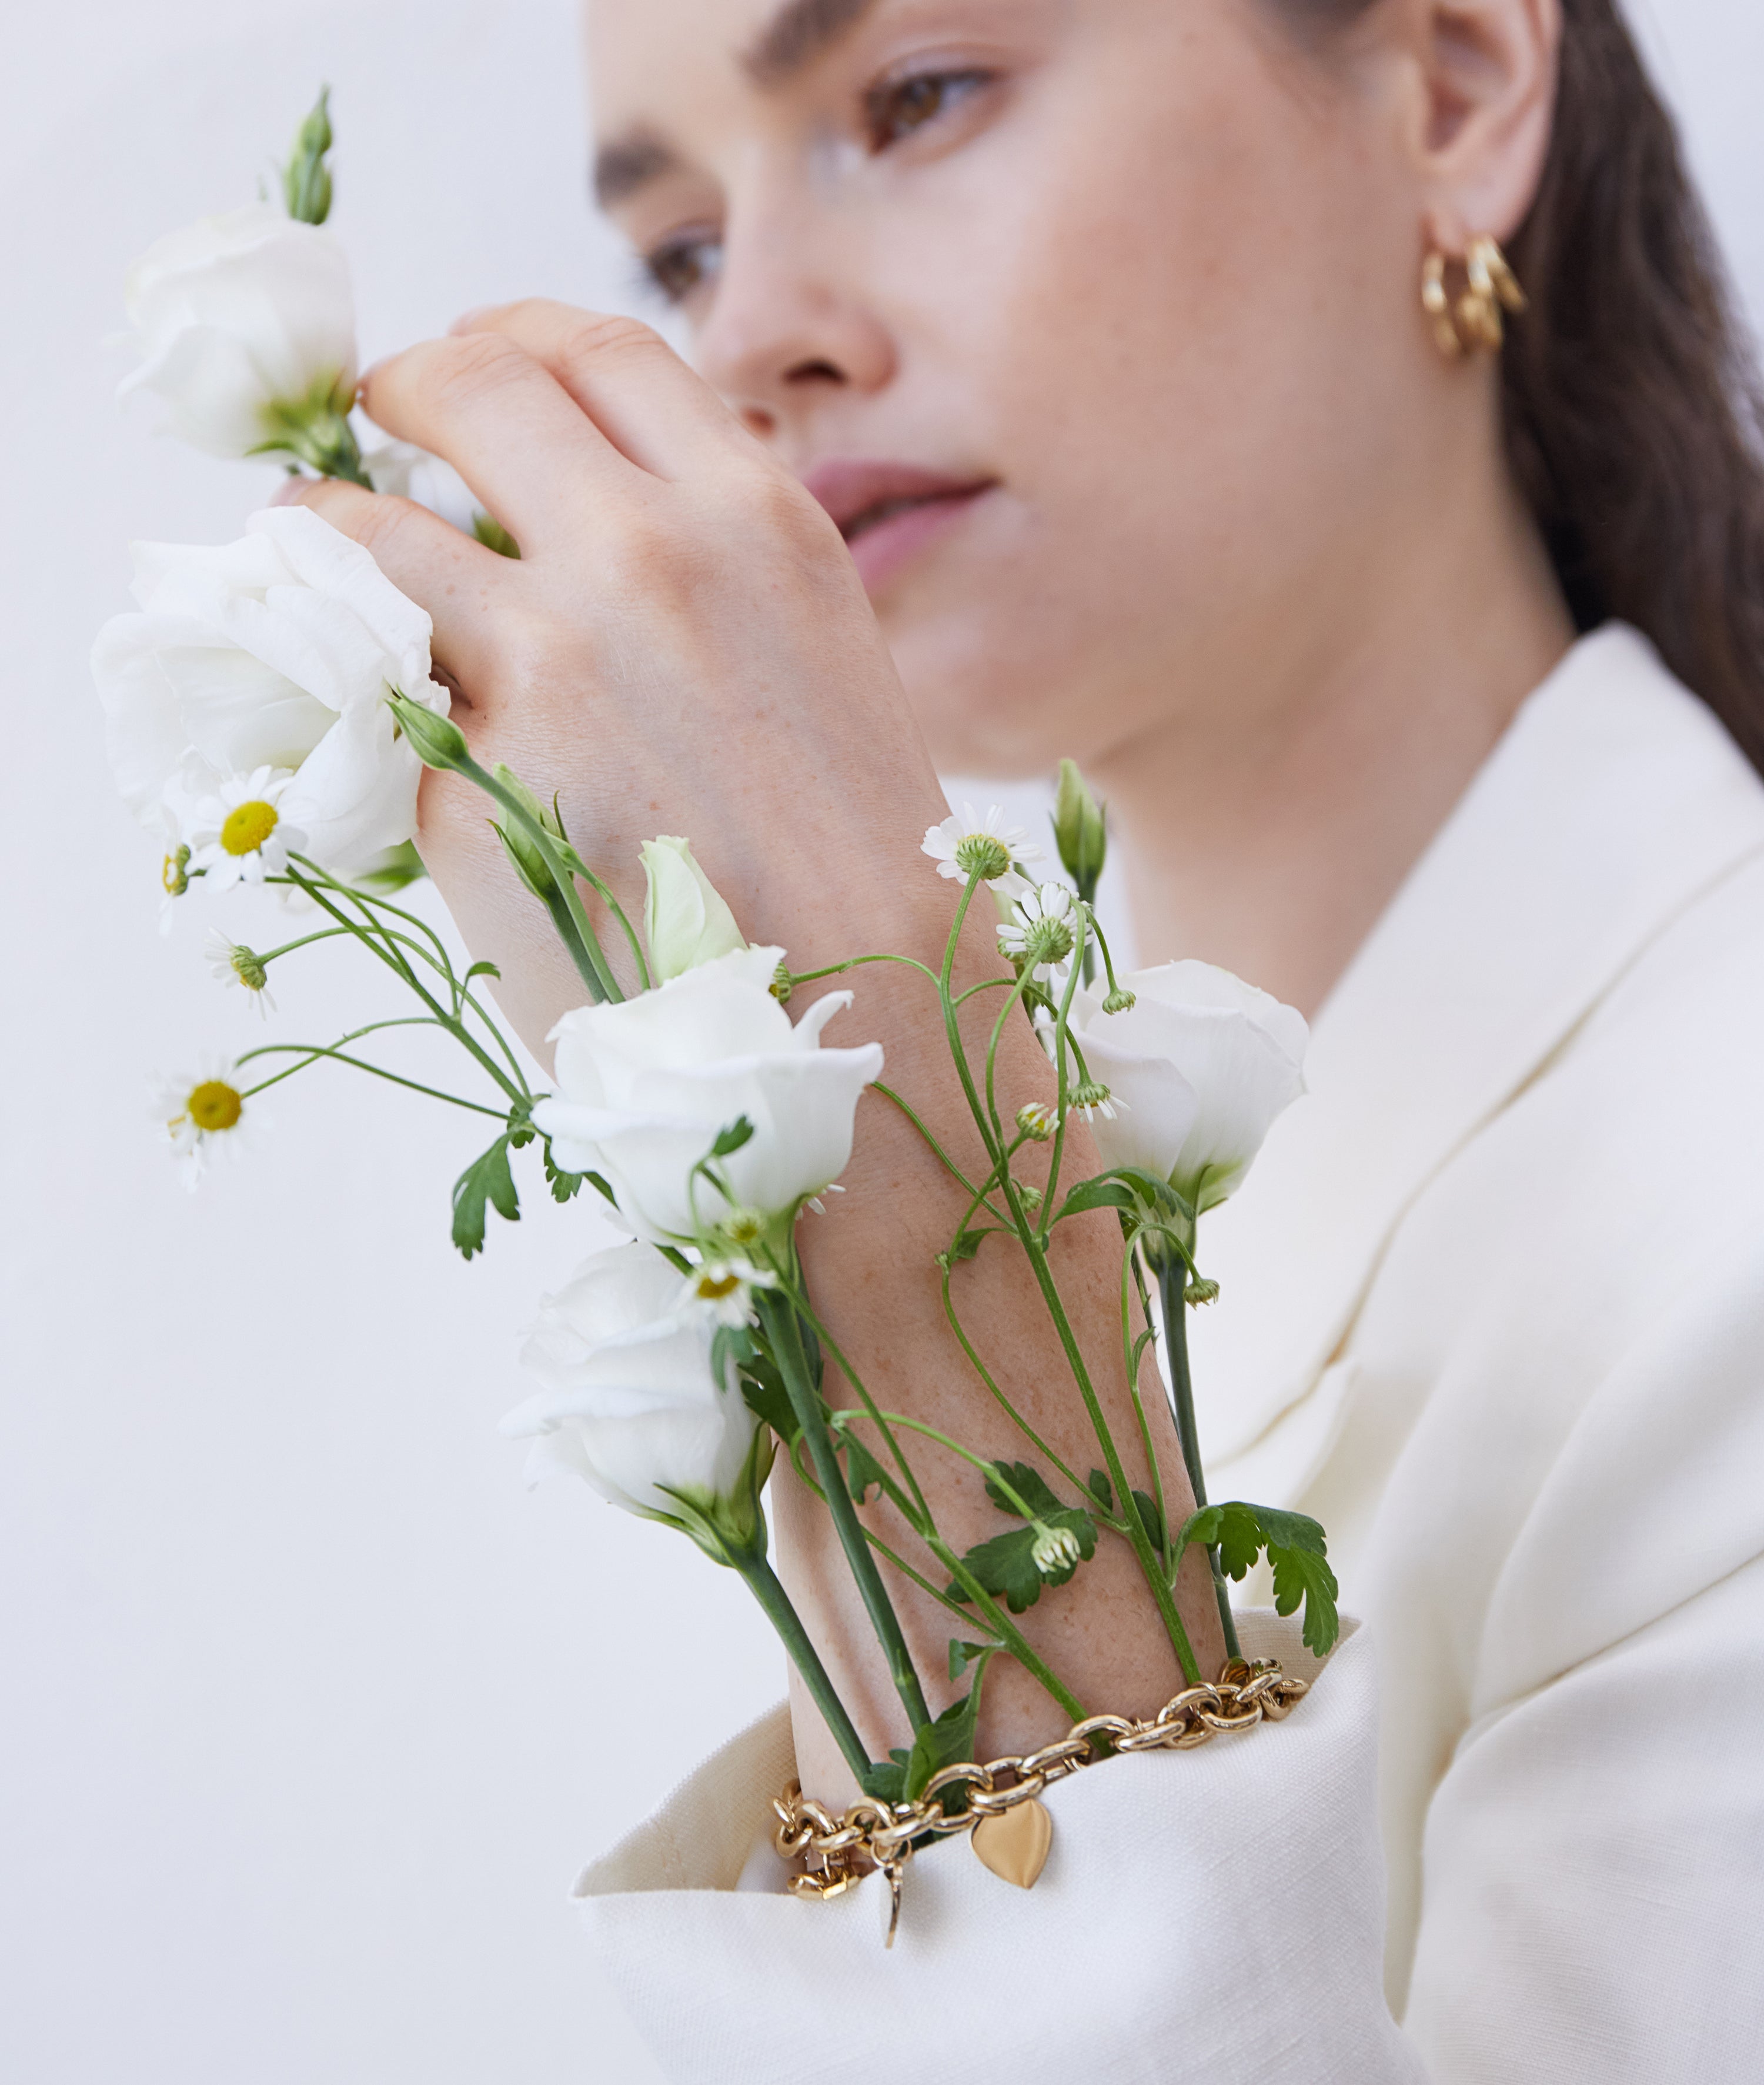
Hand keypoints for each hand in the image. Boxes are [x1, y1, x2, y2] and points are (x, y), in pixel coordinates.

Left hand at [286, 303, 1221, 1792]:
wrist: (871, 1050)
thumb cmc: (867, 882)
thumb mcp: (826, 673)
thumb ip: (717, 576)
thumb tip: (579, 519)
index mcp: (759, 521)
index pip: (595, 346)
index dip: (510, 340)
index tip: (470, 374)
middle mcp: (646, 562)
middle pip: (468, 381)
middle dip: (403, 389)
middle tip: (378, 429)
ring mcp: (544, 668)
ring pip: (361, 522)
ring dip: (328, 524)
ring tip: (329, 561)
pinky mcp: (461, 784)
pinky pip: (379, 693)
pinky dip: (360, 683)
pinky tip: (396, 720)